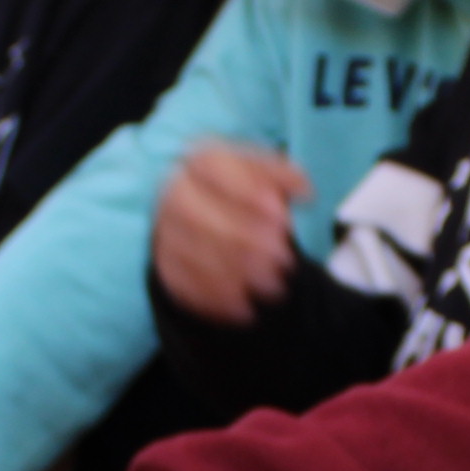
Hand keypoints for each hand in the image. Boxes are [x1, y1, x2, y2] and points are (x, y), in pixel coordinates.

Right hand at [153, 142, 312, 323]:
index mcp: (200, 162)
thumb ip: (285, 177)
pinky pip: (183, 284)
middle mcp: (175, 192)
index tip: (281, 215)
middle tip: (284, 258)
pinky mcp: (165, 264)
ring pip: (190, 253)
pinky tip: (246, 308)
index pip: (213, 168)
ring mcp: (166, 230)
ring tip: (274, 286)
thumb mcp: (265, 176)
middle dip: (242, 239)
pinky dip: (217, 300)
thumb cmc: (243, 192)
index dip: (247, 192)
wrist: (208, 216)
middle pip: (195, 214)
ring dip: (235, 274)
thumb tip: (304, 190)